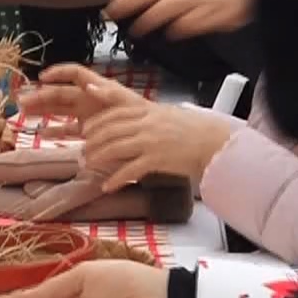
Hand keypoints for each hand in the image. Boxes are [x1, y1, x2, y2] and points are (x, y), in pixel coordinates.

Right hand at [21, 64, 145, 139]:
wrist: (152, 135)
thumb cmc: (141, 115)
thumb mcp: (126, 102)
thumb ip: (107, 93)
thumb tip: (88, 86)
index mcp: (97, 87)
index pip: (74, 74)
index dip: (58, 72)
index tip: (42, 77)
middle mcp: (88, 99)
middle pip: (59, 94)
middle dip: (40, 95)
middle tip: (21, 100)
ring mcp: (86, 115)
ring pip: (58, 111)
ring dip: (41, 110)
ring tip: (23, 113)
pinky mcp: (88, 132)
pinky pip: (67, 131)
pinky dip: (54, 132)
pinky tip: (41, 133)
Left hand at [86, 101, 238, 191]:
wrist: (214, 143)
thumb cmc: (194, 130)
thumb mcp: (167, 114)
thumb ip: (146, 116)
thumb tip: (129, 120)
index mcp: (148, 111)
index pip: (114, 113)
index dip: (96, 122)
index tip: (84, 130)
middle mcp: (146, 124)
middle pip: (109, 130)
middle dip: (92, 142)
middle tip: (83, 151)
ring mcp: (150, 142)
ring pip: (114, 148)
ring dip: (97, 158)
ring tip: (88, 165)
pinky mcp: (156, 160)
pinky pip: (129, 170)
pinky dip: (115, 179)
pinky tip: (107, 185)